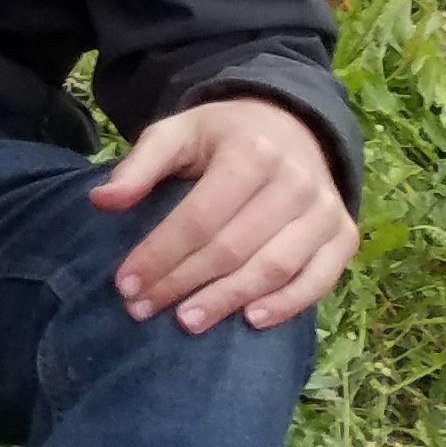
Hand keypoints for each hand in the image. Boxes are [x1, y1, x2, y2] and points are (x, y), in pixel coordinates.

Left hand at [92, 97, 357, 333]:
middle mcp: (295, 181)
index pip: (198, 217)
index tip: (126, 283)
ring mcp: (325, 211)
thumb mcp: (176, 133)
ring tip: (187, 321)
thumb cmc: (222, 136)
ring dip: (228, 300)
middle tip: (144, 309)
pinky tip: (250, 320)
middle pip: (232, 247)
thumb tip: (101, 201)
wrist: (291, 125)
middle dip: (184, 282)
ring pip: (274, 268)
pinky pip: (320, 279)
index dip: (160, 253)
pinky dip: (287, 305)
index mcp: (250, 152)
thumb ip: (139, 166)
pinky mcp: (345, 235)